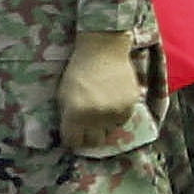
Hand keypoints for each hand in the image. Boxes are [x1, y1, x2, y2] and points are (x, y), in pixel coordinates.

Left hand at [58, 29, 141, 152]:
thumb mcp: (64, 95)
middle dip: (88, 136)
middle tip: (87, 125)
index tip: (74, 133)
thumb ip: (68, 118)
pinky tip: (112, 101)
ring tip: (101, 110)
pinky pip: (121, 121)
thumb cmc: (78, 71)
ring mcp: (114, 113)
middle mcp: (95, 118)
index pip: (73, 142)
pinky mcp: (129, 107)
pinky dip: (116, 115)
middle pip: (93, 142)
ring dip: (104, 125)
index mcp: (75, 115)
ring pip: (109, 132)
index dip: (72, 138)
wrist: (103, 51)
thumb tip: (74, 136)